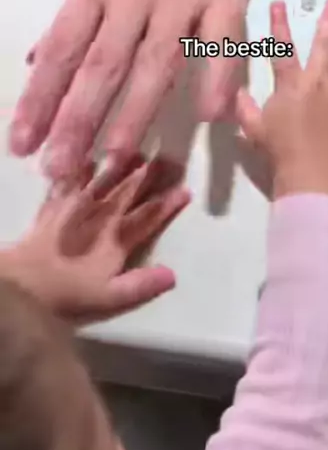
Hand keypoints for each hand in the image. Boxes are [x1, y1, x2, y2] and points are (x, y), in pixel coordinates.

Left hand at [0, 155, 189, 322]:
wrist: (20, 283)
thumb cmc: (66, 294)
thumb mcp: (108, 298)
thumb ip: (141, 285)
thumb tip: (174, 274)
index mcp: (117, 239)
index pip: (148, 217)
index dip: (167, 204)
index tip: (185, 189)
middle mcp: (100, 217)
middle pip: (130, 192)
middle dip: (151, 176)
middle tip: (168, 158)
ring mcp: (76, 208)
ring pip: (105, 181)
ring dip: (123, 166)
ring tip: (138, 151)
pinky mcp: (54, 206)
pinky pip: (71, 181)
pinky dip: (81, 169)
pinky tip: (89, 158)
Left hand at [10, 0, 249, 181]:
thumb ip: (72, 17)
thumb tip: (37, 61)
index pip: (62, 50)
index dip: (40, 98)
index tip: (22, 144)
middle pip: (103, 64)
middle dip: (79, 119)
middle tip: (60, 170)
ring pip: (156, 61)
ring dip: (135, 113)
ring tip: (114, 159)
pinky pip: (221, 42)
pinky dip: (217, 78)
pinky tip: (208, 117)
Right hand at [236, 0, 327, 205]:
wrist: (315, 171)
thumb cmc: (281, 150)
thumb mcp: (254, 129)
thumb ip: (245, 108)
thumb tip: (235, 92)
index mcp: (290, 84)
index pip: (282, 48)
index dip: (279, 24)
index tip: (279, 2)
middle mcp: (318, 80)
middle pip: (324, 43)